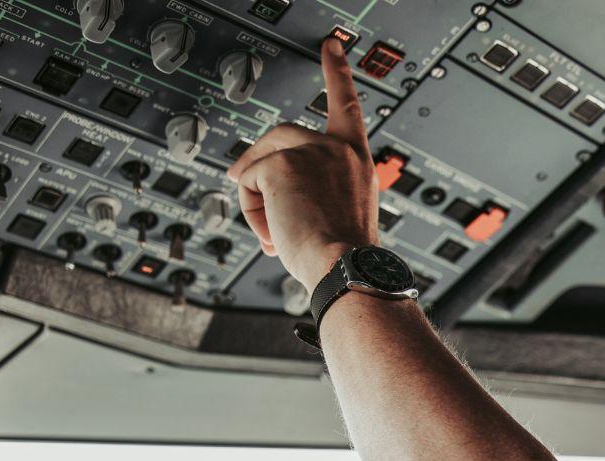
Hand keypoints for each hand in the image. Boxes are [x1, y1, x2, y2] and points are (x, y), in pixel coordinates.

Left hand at [226, 38, 379, 289]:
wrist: (347, 270)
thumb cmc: (344, 254)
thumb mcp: (338, 212)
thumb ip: (312, 188)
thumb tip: (258, 184)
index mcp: (356, 159)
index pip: (346, 105)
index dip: (337, 72)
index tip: (333, 47)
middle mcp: (337, 149)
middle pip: (282, 135)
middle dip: (260, 165)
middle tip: (248, 193)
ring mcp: (311, 152)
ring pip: (261, 160)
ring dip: (256, 197)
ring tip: (274, 232)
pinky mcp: (283, 164)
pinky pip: (247, 179)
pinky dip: (251, 209)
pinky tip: (273, 232)